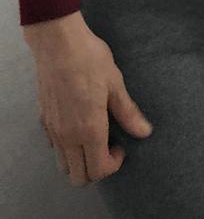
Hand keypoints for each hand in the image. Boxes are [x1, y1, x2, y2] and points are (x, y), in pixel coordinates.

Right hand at [23, 11, 153, 186]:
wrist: (58, 42)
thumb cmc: (89, 59)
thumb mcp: (115, 84)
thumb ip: (128, 112)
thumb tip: (144, 132)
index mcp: (89, 130)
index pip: (99, 171)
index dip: (113, 165)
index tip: (121, 146)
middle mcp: (68, 136)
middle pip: (79, 176)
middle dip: (96, 169)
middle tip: (108, 146)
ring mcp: (53, 129)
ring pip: (64, 165)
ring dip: (80, 160)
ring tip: (93, 137)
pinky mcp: (43, 119)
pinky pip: (54, 147)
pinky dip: (66, 147)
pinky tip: (77, 125)